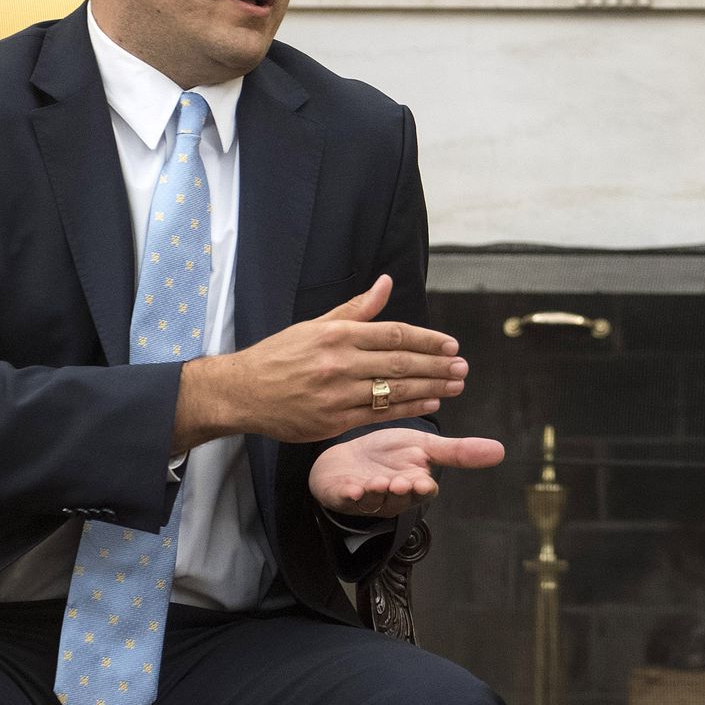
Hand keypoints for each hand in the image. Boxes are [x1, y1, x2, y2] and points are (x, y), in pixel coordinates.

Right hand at [174, 275, 467, 448]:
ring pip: (393, 390)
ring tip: (455, 385)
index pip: (394, 334)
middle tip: (462, 367)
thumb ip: (356, 308)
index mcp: (336, 334)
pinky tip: (429, 404)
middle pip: (400, 363)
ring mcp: (335, 394)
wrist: (242, 392)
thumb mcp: (315, 325)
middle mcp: (338, 363)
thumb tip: (386, 283)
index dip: (428, 340)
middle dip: (437, 366)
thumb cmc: (280, 355)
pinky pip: (378, 414)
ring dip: (430, 388)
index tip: (451, 345)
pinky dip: (408, 409)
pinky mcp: (332, 421)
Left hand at [309, 427, 505, 517]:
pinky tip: (352, 488)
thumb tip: (501, 450)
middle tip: (398, 483)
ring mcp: (367, 499)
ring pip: (374, 501)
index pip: (423, 490)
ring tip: (375, 483)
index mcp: (415, 484)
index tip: (422, 482)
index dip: (422, 488)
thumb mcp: (425, 447)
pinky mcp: (342, 496)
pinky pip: (346, 500)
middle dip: (400, 492)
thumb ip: (458, 452)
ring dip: (375, 494)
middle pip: (399, 499)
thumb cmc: (389, 454)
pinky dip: (350, 496)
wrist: (347, 457)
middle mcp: (393, 496)